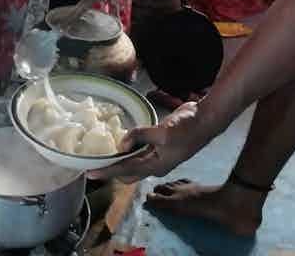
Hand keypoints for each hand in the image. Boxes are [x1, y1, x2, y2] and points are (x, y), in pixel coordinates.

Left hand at [88, 101, 210, 182]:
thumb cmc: (187, 129)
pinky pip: (140, 150)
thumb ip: (140, 137)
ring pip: (133, 162)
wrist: (206, 120)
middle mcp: (155, 164)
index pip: (125, 171)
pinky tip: (122, 141)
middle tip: (93, 163)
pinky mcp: (160, 144)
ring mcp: (158, 155)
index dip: (106, 172)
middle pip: (127, 172)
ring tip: (103, 153)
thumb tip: (121, 144)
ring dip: (120, 159)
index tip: (89, 173)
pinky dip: (129, 147)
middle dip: (111, 170)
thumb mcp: (162, 132)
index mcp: (155, 166)